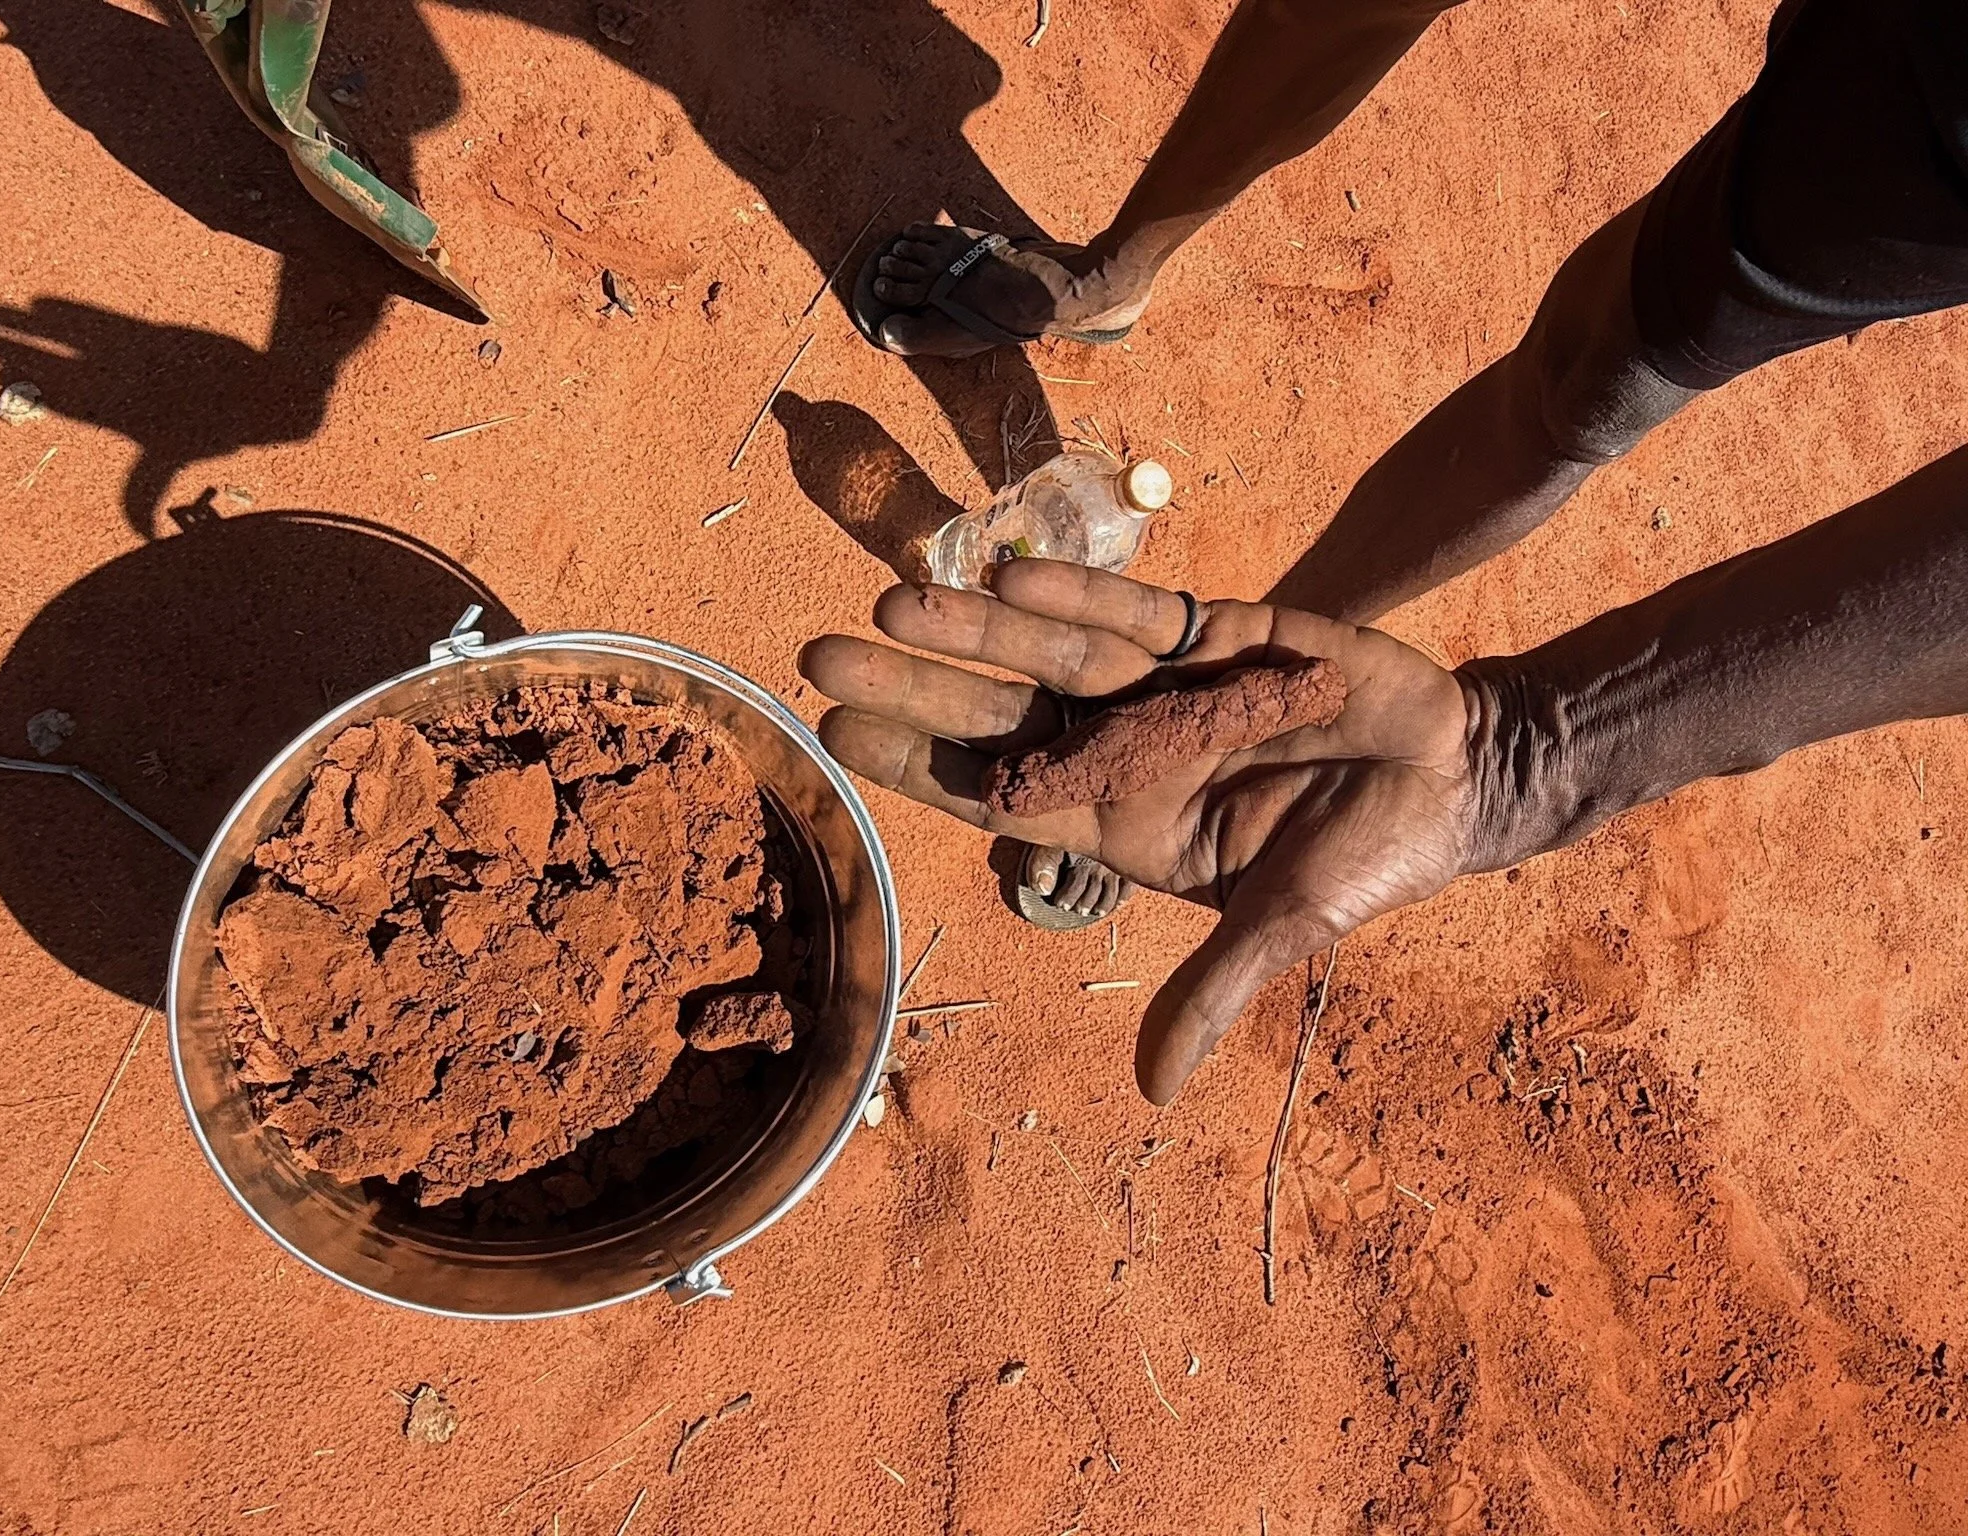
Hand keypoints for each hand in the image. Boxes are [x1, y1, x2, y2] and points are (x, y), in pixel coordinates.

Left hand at [799, 559, 1484, 1103]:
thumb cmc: (1366, 859)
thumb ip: (1213, 994)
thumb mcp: (1285, 927)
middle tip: (819, 651)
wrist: (1453, 776)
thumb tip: (1150, 1093)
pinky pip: (1132, 612)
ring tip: (890, 598)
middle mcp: (1124, 750)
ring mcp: (1163, 687)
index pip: (998, 794)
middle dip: (915, 683)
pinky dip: (1076, 594)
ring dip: (975, 624)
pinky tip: (1009, 574)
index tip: (836, 731)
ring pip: (1049, 652)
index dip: (918, 764)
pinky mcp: (1216, 633)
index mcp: (1123, 825)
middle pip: (999, 716)